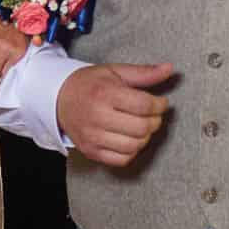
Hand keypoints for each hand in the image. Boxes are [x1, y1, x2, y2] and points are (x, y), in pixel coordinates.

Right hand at [57, 62, 172, 166]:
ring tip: (142, 126)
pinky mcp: (91, 151)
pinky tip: (130, 139)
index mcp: (104, 93)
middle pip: (141, 128)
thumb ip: (144, 72)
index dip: (159, 105)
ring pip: (134, 146)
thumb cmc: (90, 84)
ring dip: (145, 137)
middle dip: (155, 121)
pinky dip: (132, 151)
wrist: (58, 99)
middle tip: (153, 115)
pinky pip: (122, 159)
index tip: (160, 102)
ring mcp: (93, 137)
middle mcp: (97, 116)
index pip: (144, 105)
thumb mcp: (115, 72)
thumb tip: (169, 69)